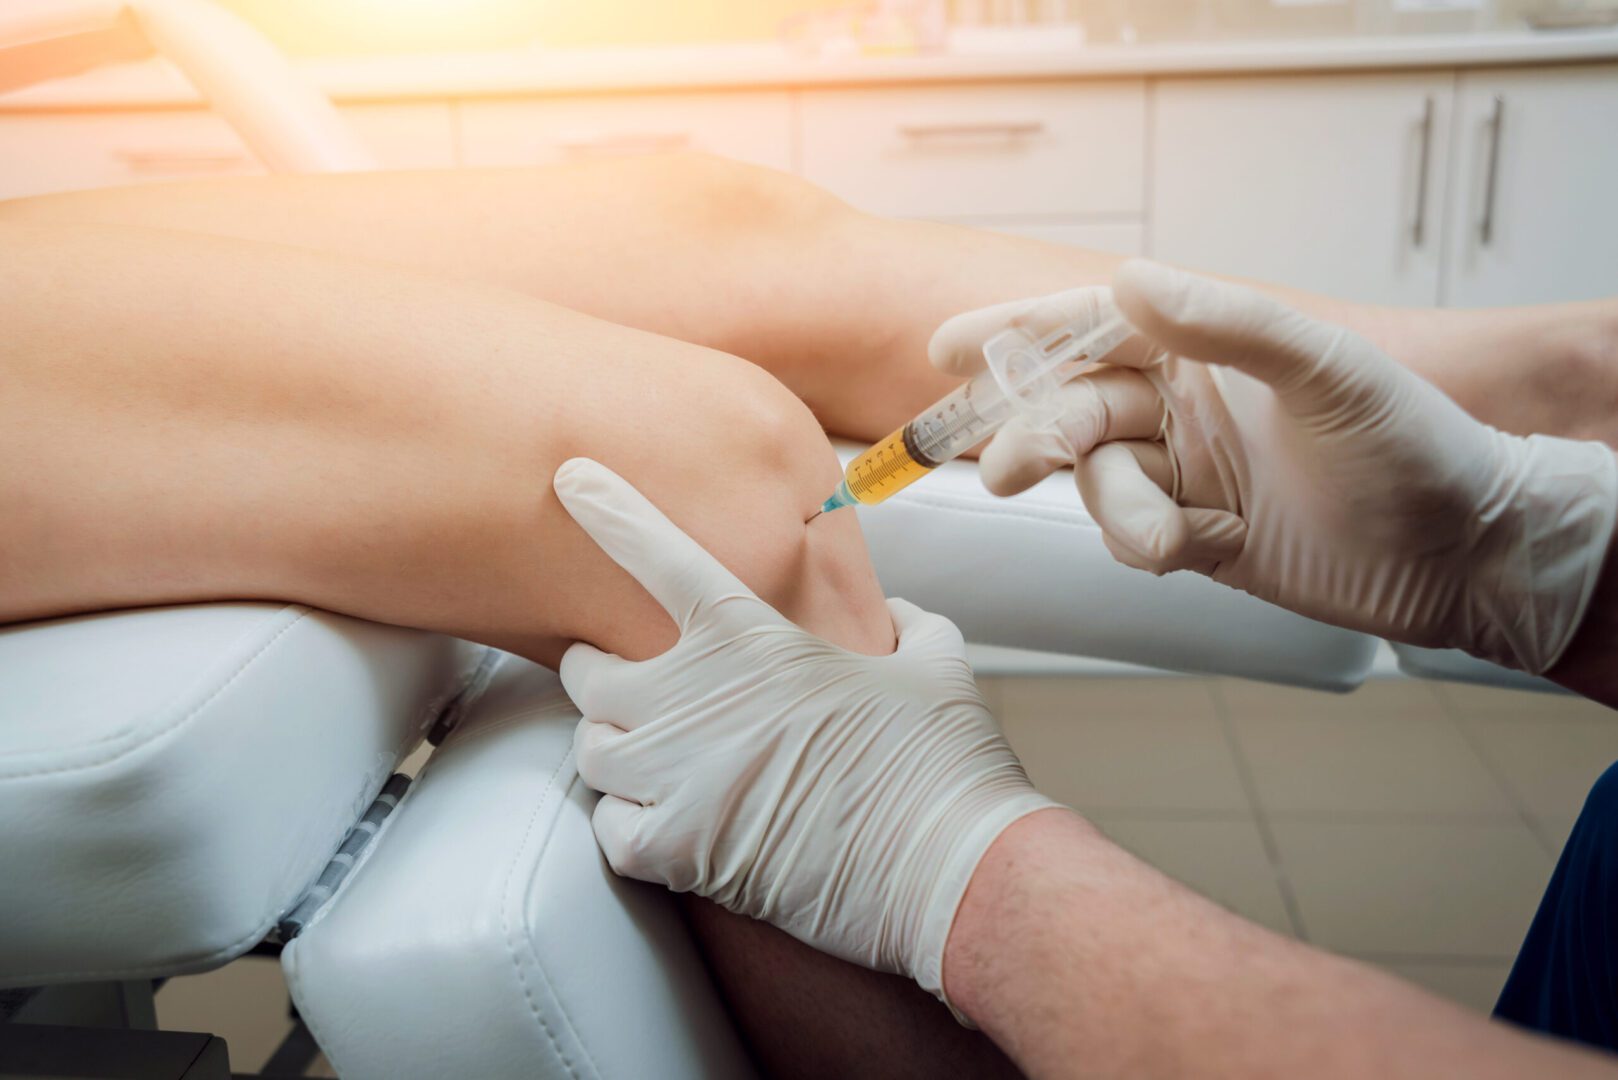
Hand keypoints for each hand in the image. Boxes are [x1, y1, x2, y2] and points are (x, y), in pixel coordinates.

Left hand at [552, 458, 1056, 1007]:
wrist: (944, 866)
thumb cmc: (943, 761)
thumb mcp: (936, 663)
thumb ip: (904, 624)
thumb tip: (897, 614)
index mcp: (749, 636)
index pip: (657, 554)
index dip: (611, 513)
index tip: (573, 481)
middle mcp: (692, 696)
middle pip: (587, 671)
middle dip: (599, 673)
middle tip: (626, 683)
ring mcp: (674, 773)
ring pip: (590, 751)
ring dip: (614, 751)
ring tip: (654, 760)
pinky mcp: (673, 848)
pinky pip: (608, 825)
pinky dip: (626, 822)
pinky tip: (665, 822)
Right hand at [931, 261, 1616, 673]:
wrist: (1458, 553)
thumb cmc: (1410, 442)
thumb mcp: (1325, 368)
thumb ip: (1226, 323)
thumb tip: (1128, 279)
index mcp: (1206, 346)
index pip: (1092, 326)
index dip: (1017, 332)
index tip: (949, 346)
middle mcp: (1184, 405)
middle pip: (1076, 407)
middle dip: (1036, 434)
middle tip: (1009, 466)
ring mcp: (1186, 473)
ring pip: (1102, 480)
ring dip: (1111, 506)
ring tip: (1150, 534)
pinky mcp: (1197, 539)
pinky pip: (1138, 534)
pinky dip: (1149, 543)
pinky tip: (1193, 548)